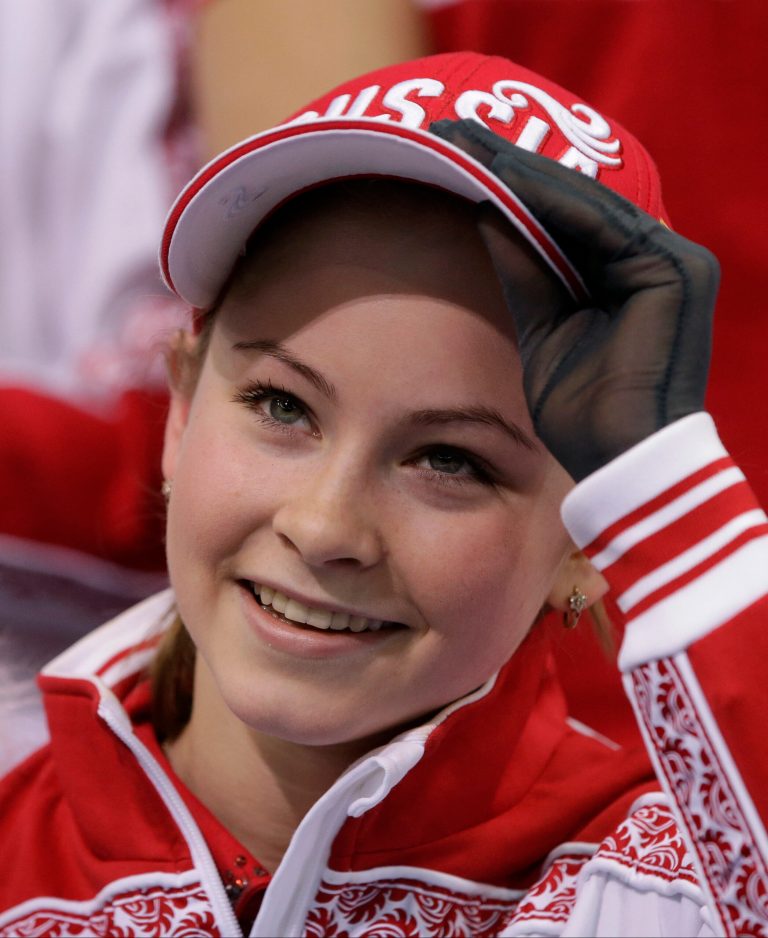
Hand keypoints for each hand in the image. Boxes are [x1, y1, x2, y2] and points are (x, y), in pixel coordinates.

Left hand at [430, 119, 719, 480]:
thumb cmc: (583, 411)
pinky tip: (500, 174)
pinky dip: (549, 199)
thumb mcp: (543, 330)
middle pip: (576, 200)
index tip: (459, 157)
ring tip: (466, 141)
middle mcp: (659, 259)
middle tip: (452, 131)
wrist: (619, 462)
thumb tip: (487, 214)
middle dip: (512, 165)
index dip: (513, 185)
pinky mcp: (675, 271)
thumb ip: (525, 272)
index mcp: (632, 275)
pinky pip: (599, 224)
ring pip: (586, 202)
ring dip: (523, 169)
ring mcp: (674, 261)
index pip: (568, 217)